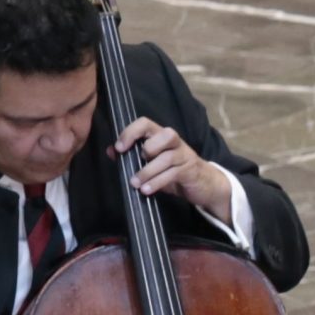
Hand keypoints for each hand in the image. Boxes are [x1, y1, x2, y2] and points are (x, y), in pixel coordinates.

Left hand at [115, 116, 229, 216]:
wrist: (205, 184)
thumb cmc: (175, 171)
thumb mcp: (152, 164)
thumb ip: (131, 156)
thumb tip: (110, 151)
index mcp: (162, 137)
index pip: (146, 124)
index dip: (131, 132)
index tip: (119, 148)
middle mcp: (175, 142)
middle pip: (165, 134)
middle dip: (148, 148)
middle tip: (135, 162)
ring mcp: (185, 156)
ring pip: (167, 158)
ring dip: (148, 171)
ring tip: (135, 184)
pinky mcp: (190, 171)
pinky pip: (173, 174)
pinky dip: (157, 182)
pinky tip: (147, 190)